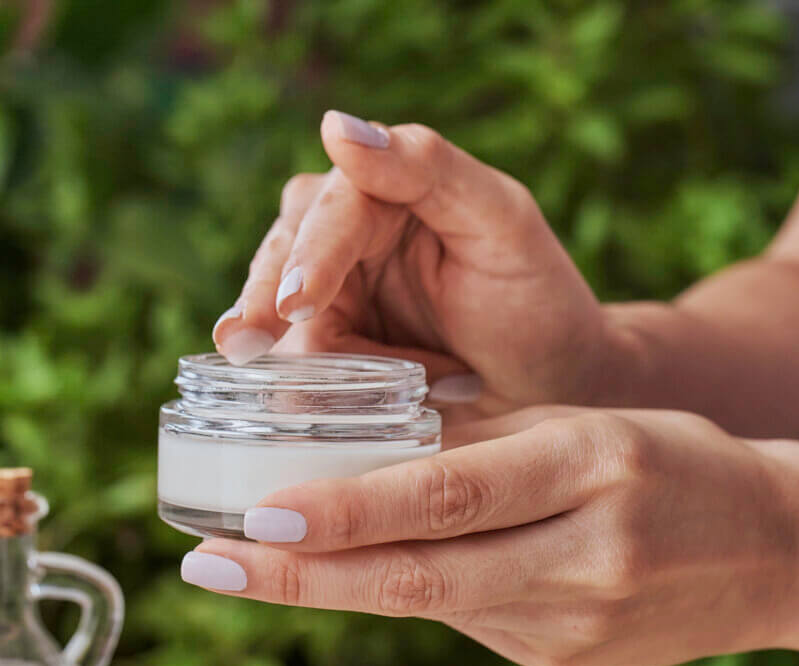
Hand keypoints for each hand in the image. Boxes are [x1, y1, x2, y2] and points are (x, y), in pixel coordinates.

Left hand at [179, 407, 798, 665]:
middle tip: (210, 566)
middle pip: (420, 576)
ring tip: (250, 567)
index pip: (449, 496)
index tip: (259, 512)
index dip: (350, 509)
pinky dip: (401, 592)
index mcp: (587, 467)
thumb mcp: (579, 422)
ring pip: (431, 606)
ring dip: (335, 587)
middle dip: (304, 574)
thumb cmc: (667, 459)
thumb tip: (361, 438)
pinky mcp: (566, 662)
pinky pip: (466, 620)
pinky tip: (352, 570)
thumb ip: (474, 436)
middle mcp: (582, 555)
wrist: (772, 546)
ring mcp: (575, 624)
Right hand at [212, 111, 608, 421]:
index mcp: (390, 190)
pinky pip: (296, 365)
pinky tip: (318, 406)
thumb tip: (335, 126)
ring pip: (277, 313)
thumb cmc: (538, 301)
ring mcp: (335, 297)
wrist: (554, 388)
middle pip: (284, 253)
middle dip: (264, 297)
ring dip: (285, 348)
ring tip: (304, 380)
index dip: (313, 252)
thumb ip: (428, 167)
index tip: (299, 302)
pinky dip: (307, 386)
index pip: (333, 208)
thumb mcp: (501, 224)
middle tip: (244, 343)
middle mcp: (350, 237)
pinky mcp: (330, 352)